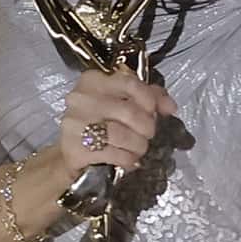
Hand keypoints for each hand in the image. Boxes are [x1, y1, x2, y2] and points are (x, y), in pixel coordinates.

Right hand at [54, 72, 177, 180]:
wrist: (69, 151)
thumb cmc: (99, 122)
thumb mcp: (121, 102)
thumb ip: (148, 97)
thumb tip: (170, 106)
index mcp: (93, 81)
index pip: (130, 84)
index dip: (150, 100)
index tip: (155, 112)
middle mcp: (81, 99)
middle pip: (129, 111)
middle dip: (146, 127)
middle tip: (148, 135)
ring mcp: (75, 123)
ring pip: (121, 134)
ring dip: (138, 145)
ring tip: (140, 149)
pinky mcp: (74, 148)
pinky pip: (112, 154)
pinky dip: (127, 159)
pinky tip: (129, 160)